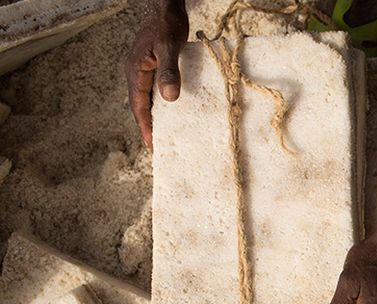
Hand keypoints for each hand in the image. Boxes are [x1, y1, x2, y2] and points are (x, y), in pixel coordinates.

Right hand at [126, 0, 187, 147]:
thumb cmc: (166, 25)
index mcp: (135, 71)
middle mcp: (136, 73)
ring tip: (164, 134)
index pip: (139, 106)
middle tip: (158, 147)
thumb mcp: (168, 48)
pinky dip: (160, 102)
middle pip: (140, 106)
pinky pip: (154, 89)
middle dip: (148, 126)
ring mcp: (143, 69)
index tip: (152, 145)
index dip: (145, 126)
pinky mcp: (153, 66)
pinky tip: (171, 110)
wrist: (164, 8)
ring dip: (154, 115)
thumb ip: (169, 72)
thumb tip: (170, 98)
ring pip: (147, 98)